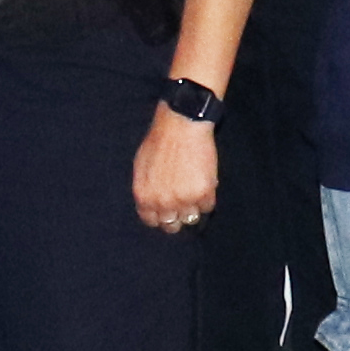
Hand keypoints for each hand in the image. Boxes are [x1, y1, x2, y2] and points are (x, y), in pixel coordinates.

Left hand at [129, 98, 222, 231]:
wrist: (181, 125)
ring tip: (194, 190)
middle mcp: (162, 203)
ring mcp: (184, 200)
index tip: (167, 212)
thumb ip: (146, 189)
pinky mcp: (203, 194)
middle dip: (177, 217)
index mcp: (144, 196)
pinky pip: (208, 207)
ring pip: (191, 218)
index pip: (152, 221)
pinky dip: (208, 197)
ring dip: (194, 207)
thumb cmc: (160, 141)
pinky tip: (204, 182)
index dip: (160, 217)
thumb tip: (152, 204)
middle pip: (172, 225)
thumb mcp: (142, 167)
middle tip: (184, 204)